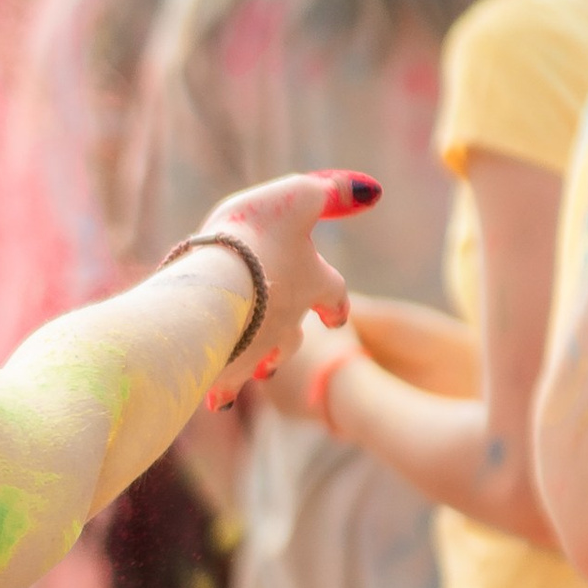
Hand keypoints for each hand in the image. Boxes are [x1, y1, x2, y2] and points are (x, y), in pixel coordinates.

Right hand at [190, 170, 369, 405]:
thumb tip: (373, 190)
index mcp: (313, 285)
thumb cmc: (257, 240)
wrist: (216, 291)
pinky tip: (214, 397)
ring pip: (265, 364)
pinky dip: (221, 388)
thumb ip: (333, 192)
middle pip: (296, 338)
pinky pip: (224, 386)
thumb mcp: (298, 198)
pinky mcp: (227, 370)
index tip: (336, 316)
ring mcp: (259, 351)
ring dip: (261, 363)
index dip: (336, 304)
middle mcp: (291, 324)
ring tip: (254, 368)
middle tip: (286, 346)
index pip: (336, 297)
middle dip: (291, 340)